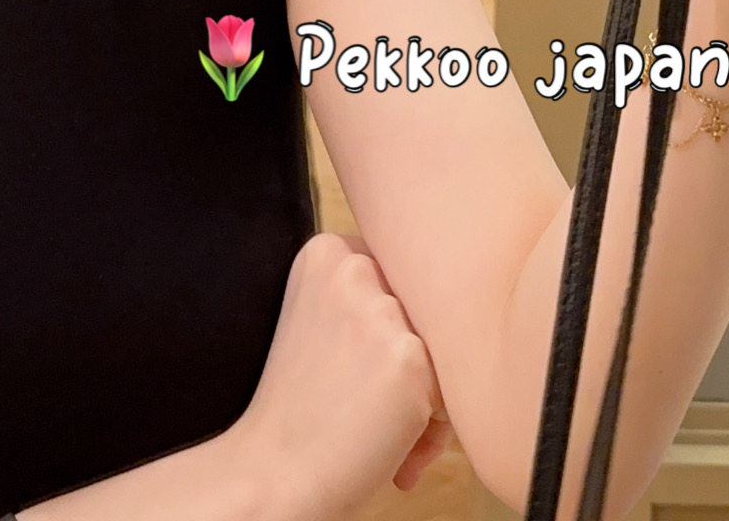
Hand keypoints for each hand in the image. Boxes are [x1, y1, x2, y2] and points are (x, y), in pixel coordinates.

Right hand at [227, 231, 447, 519]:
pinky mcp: (409, 357)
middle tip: (370, 402)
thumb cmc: (302, 410)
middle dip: (412, 359)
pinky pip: (452, 388)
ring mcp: (382, 311)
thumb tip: (456, 312)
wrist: (273, 475)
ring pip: (443, 346)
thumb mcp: (318, 322)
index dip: (389, 329)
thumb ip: (371, 300)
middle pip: (422, 308)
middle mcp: (354, 269)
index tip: (358, 366)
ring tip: (380, 430)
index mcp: (326, 253)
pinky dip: (433, 425)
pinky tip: (394, 449)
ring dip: (427, 394)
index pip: (398, 277)